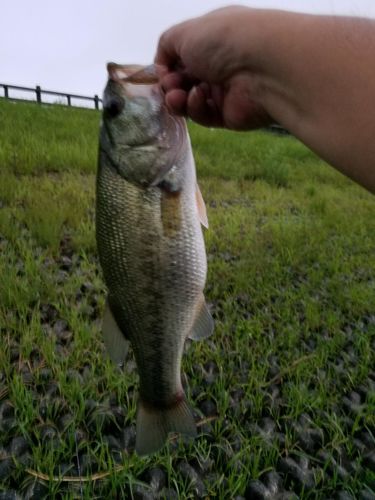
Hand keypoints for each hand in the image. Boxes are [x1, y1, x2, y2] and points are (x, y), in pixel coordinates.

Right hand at [155, 7, 271, 129]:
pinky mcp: (229, 116)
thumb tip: (162, 66)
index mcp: (211, 41)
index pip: (183, 57)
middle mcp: (219, 65)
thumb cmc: (222, 40)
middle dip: (171, 85)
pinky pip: (204, 116)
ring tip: (176, 96)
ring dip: (178, 100)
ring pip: (191, 102)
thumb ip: (166, 46)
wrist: (260, 67)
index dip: (168, 68)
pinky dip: (196, 108)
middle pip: (184, 82)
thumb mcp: (183, 33)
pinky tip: (198, 98)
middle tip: (170, 87)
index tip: (162, 73)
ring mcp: (225, 91)